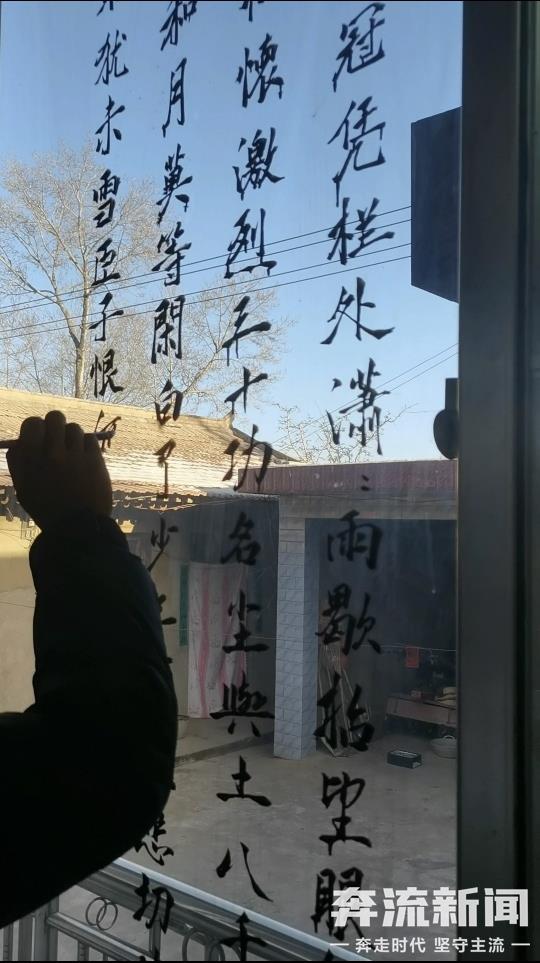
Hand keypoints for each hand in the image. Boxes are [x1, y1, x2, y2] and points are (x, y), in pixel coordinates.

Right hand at [6, 410, 112, 530]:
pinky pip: (90, 438)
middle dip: (55, 426)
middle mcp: (53, 453)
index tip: (40, 437)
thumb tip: (19, 441)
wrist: (77, 527)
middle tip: (57, 440)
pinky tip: (84, 458)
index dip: (36, 428)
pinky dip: (86, 446)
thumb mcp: (23, 488)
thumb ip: (18, 462)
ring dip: (72, 437)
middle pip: (55, 417)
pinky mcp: (95, 460)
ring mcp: (76, 455)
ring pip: (74, 427)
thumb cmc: (47, 508)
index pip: (32, 423)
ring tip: (72, 453)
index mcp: (31, 460)